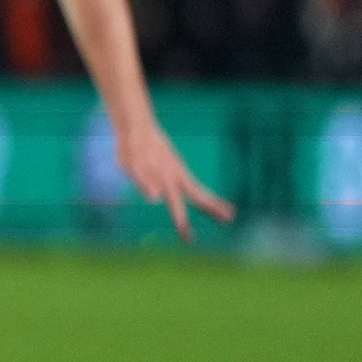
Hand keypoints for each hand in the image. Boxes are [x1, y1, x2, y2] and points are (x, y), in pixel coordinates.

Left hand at [118, 121, 234, 239]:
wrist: (136, 126)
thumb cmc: (131, 148)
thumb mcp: (131, 166)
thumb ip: (143, 182)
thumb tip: (155, 200)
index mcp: (166, 178)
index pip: (176, 204)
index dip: (181, 221)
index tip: (187, 236)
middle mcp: (176, 174)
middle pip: (198, 195)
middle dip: (213, 209)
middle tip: (230, 220)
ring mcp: (178, 169)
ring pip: (198, 189)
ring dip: (213, 201)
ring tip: (229, 212)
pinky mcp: (175, 166)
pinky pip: (191, 183)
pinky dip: (202, 192)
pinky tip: (204, 198)